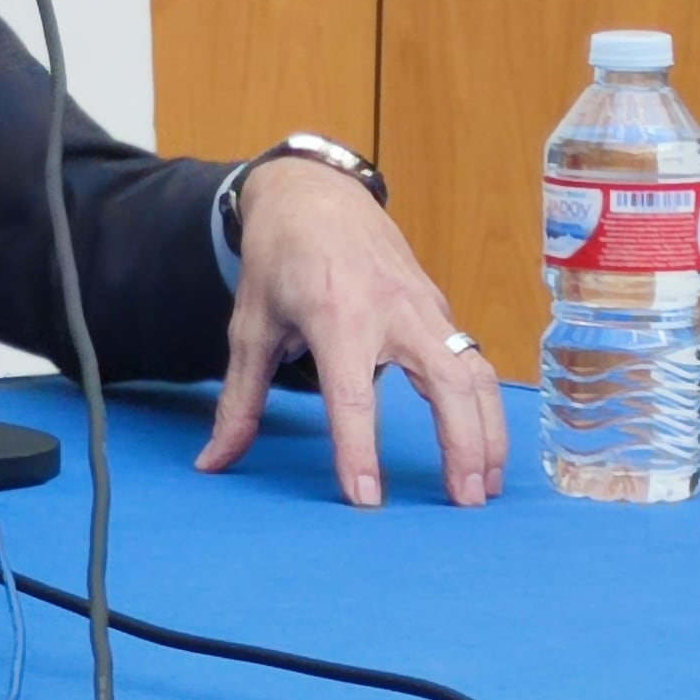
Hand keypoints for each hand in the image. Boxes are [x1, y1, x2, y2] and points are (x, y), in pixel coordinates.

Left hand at [196, 158, 509, 506]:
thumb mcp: (249, 327)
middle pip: (447, 383)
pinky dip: (484, 408)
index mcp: (336, 316)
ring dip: (487, 433)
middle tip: (464, 505)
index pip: (351, 396)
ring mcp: (425, 308)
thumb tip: (212, 462)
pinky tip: (482, 447)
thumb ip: (237, 402)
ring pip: (476, 374)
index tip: (366, 500)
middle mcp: (392, 311)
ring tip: (482, 490)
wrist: (315, 194)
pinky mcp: (440, 309)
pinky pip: (473, 362)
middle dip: (462, 445)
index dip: (358, 450)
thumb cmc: (278, 260)